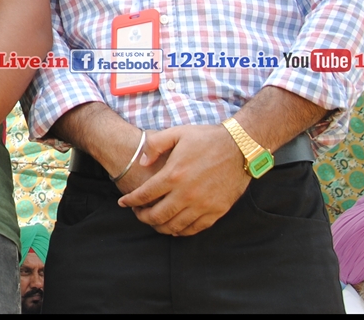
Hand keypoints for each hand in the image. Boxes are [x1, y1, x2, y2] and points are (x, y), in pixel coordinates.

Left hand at [116, 124, 249, 235]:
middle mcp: (186, 194)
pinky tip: (174, 226)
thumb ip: (154, 145)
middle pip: (156, 216)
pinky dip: (180, 231)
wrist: (240, 146)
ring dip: (159, 226)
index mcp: (173, 175)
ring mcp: (202, 205)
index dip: (130, 201)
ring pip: (174, 226)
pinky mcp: (216, 211)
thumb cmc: (207, 138)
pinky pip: (194, 229)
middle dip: (142, 217)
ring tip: (153, 220)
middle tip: (138, 213)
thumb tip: (142, 162)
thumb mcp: (177, 133)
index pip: (144, 195)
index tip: (123, 202)